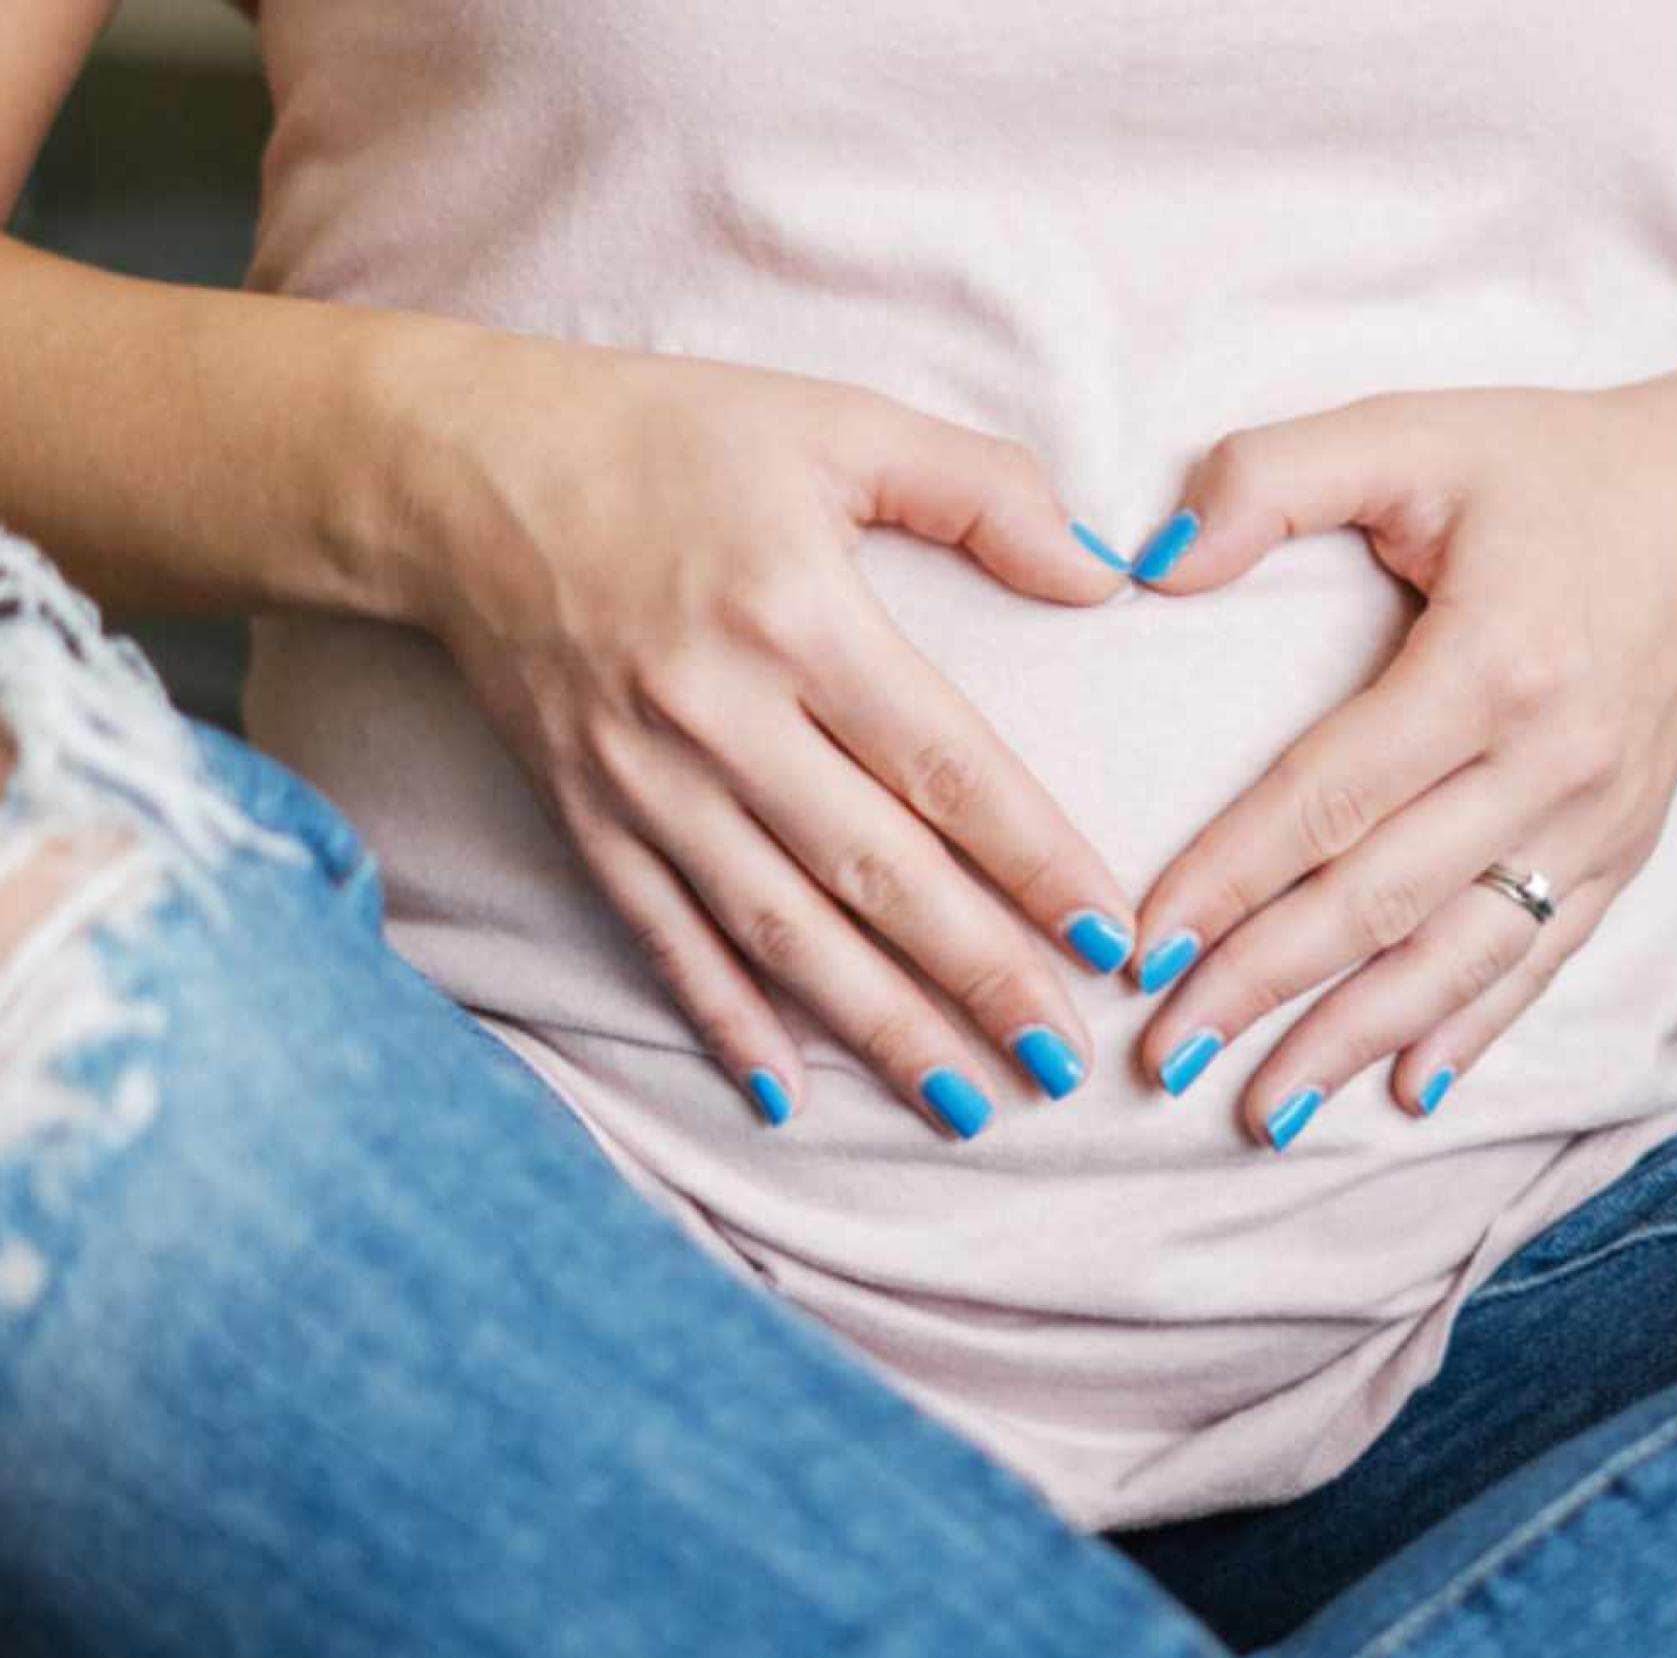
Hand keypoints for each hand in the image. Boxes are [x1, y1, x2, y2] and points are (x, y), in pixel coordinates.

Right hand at [377, 332, 1136, 1136]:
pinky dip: (724, 1019)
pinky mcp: (586, 817)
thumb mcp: (834, 421)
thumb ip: (981, 491)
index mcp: (800, 616)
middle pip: (878, 874)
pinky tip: (786, 1094)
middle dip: (979, 976)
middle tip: (1062, 1063)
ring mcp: (647, 782)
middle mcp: (723, 716)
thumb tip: (1106, 575)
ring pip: (780, 931)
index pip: (947, 767)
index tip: (1109, 940)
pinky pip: (663, 937)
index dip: (1035, 862)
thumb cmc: (662, 436)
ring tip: (963, 1106)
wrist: (455, 474)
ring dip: (877, 1026)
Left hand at [1120, 361, 1676, 1144]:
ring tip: (1259, 1113)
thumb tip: (1153, 561)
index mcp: (1492, 661)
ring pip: (1456, 957)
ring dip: (1350, 1040)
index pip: (1330, 797)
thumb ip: (1274, 476)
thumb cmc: (1556, 472)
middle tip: (1168, 1054)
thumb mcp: (1416, 430)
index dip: (1230, 877)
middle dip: (1263, 988)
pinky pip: (1536, 961)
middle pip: (1380, 901)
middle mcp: (1552, 762)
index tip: (1145, 946)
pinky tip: (1402, 1091)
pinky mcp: (1620, 854)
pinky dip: (1468, 1032)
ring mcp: (1595, 823)